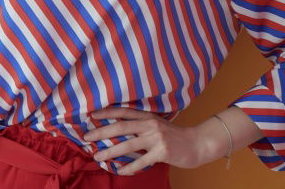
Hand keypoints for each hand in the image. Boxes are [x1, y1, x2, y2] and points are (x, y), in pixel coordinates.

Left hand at [81, 107, 208, 174]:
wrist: (198, 144)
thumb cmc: (174, 136)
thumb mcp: (156, 125)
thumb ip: (140, 125)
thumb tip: (117, 130)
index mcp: (147, 116)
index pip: (123, 112)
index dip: (106, 112)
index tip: (91, 115)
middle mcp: (150, 124)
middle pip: (120, 127)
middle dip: (101, 132)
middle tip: (86, 137)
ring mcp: (156, 138)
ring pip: (127, 144)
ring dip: (110, 151)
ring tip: (97, 156)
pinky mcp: (162, 152)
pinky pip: (141, 162)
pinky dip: (129, 167)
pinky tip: (120, 171)